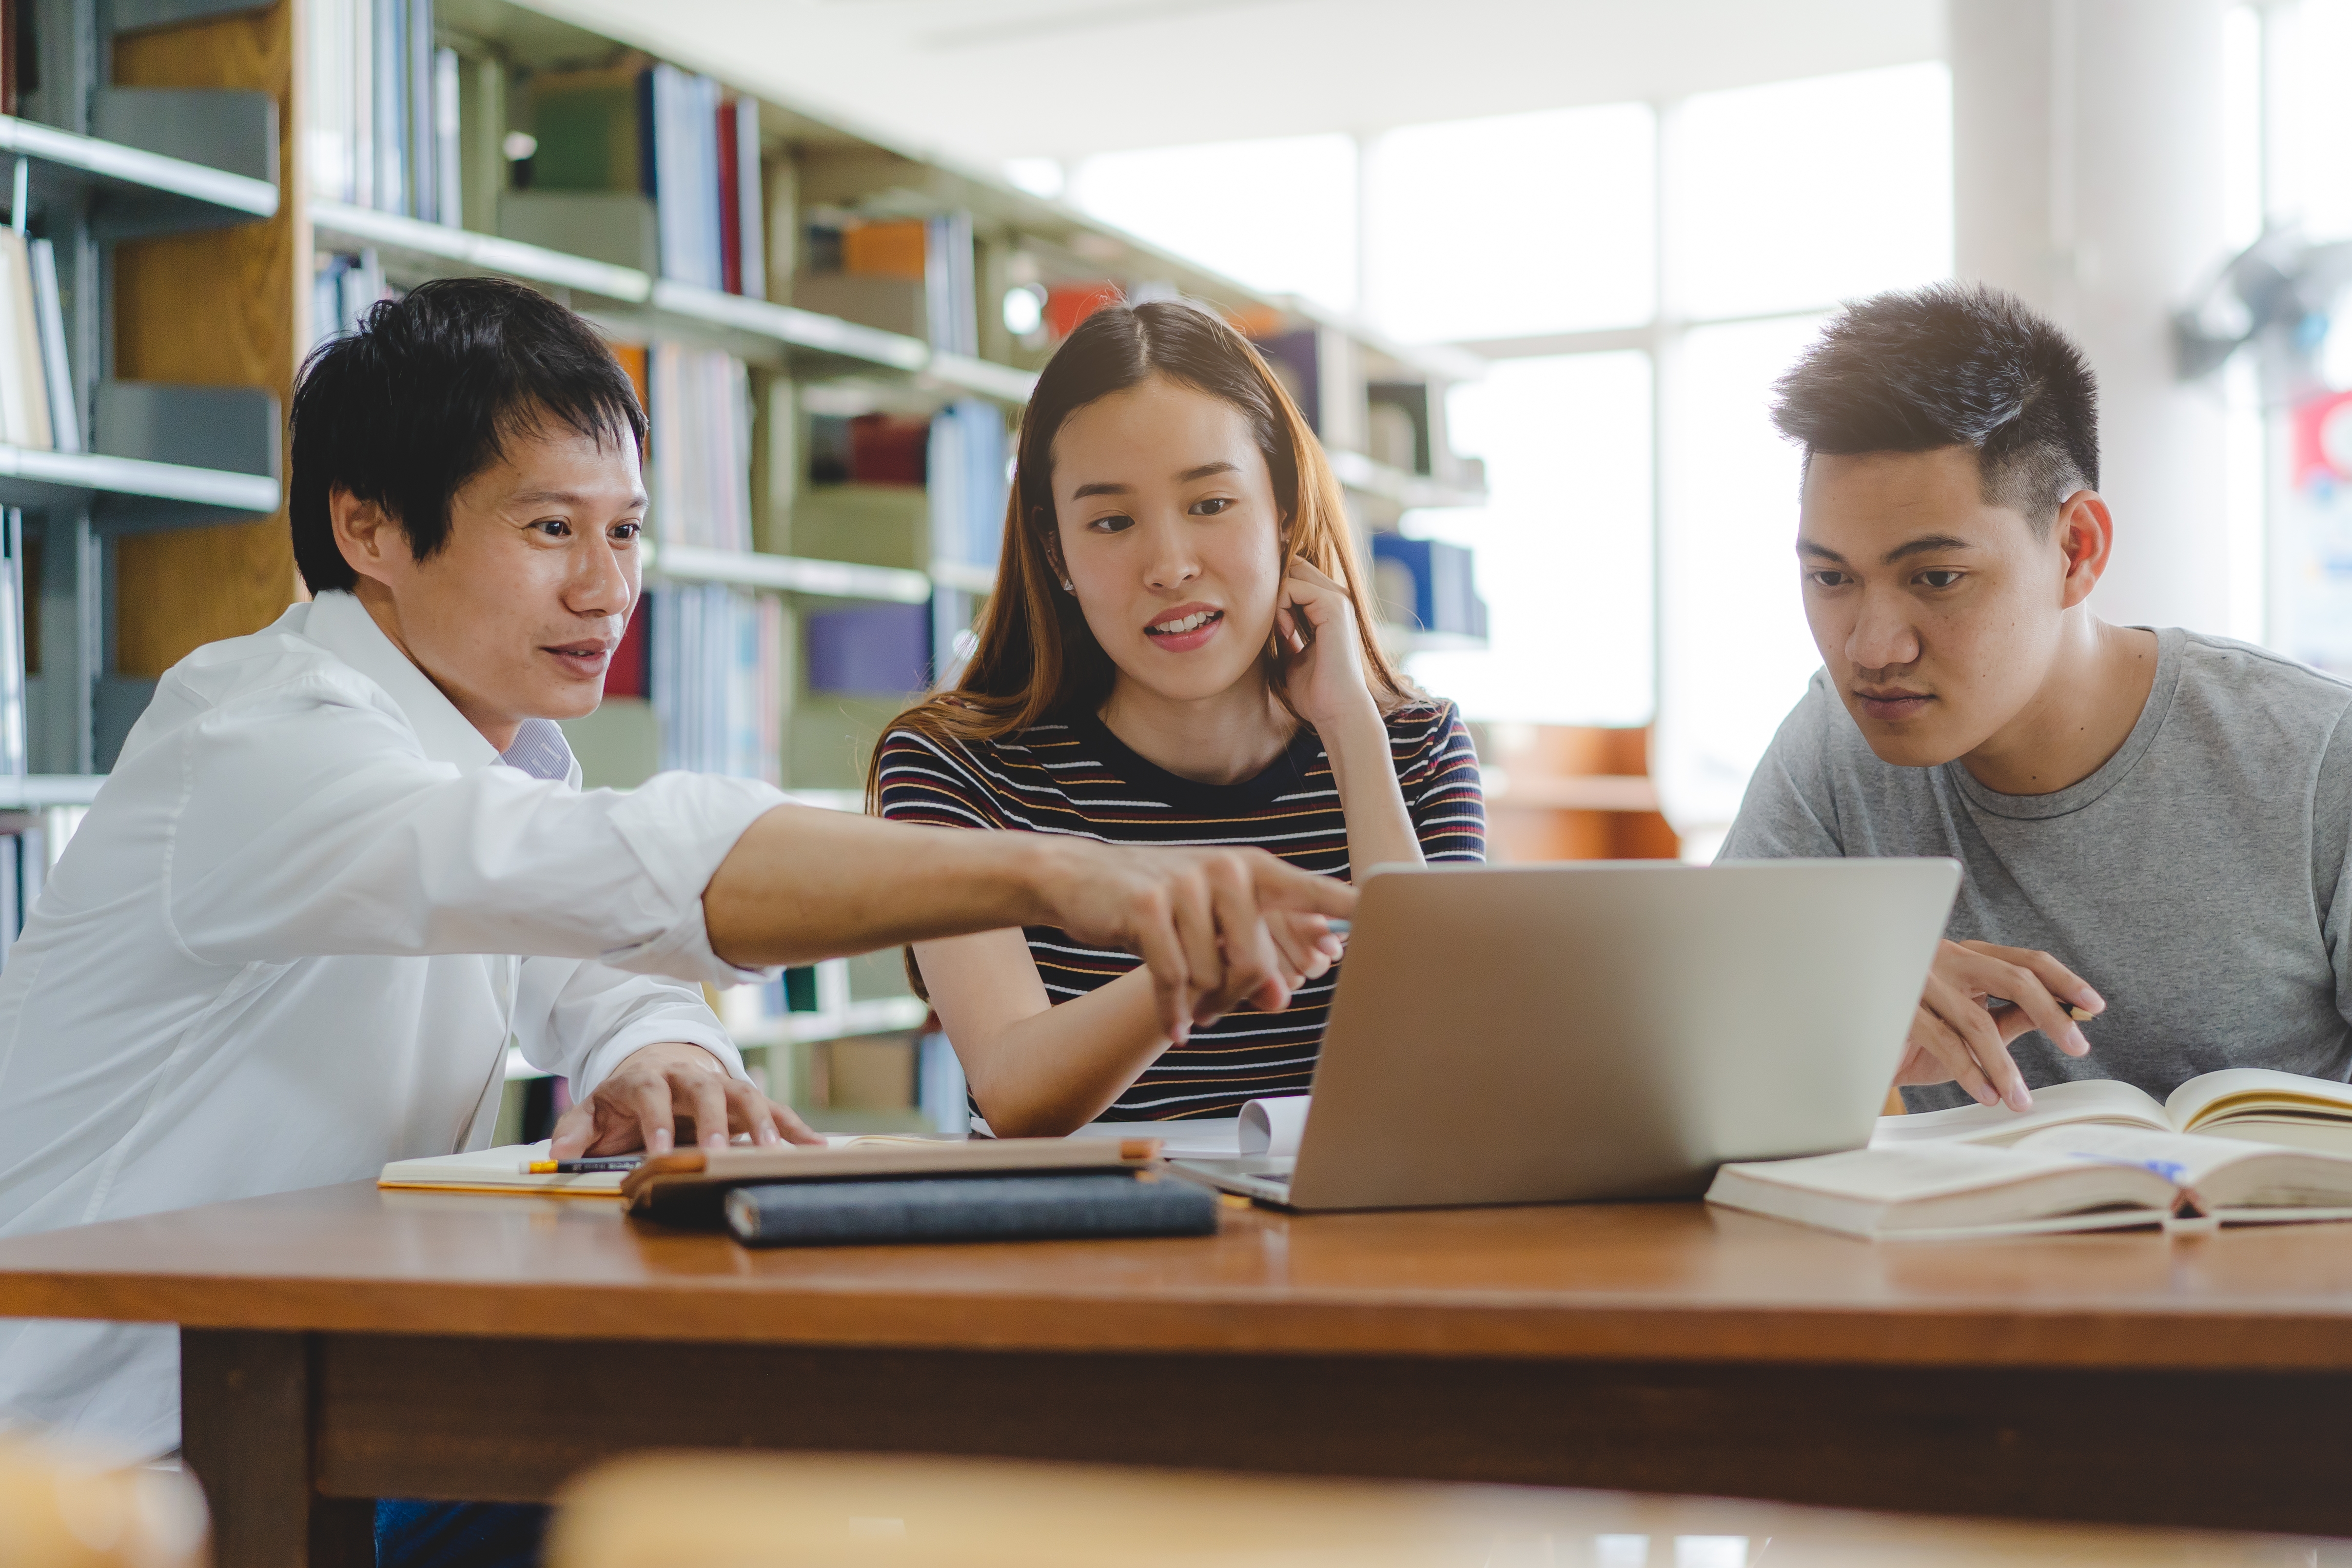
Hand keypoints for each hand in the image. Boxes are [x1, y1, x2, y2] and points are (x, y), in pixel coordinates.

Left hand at [550, 1040, 821, 1156]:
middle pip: (704, 1089)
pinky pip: (774, 1109)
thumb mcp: (594, 1109)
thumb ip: (575, 1130)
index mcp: (648, 1078)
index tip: (659, 1153)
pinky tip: (816, 1148)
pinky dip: (795, 1127)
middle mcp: (690, 1076)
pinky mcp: (745, 1098)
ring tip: (771, 1153)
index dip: (655, 1121)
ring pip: (745, 1094)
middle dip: (713, 1121)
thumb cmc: (625, 1098)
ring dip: (760, 1123)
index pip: (651, 1093)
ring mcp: (722, 1084)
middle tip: (717, 1154)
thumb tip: (557, 1156)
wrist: (659, 1063)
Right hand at [1032, 840, 1354, 1042]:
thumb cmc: (1159, 902)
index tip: (1385, 918)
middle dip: (1235, 999)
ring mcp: (1185, 885)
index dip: (1348, 909)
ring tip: (1189, 1008)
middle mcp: (1226, 871)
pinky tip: (1175, 1028)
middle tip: (1216, 1012)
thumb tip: (1282, 999)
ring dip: (1201, 1005)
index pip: (1311, 891)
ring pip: (1213, 975)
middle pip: (1254, 961)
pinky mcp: (1147, 908)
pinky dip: (1173, 1012)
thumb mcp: (1210, 924)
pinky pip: (1173, 979)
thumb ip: (1252, 956)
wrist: (1082, 879)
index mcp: (1252, 870)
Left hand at [1275, 558, 1379, 729]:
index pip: (1297, 575)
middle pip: (1293, 566)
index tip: (1270, 623)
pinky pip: (1291, 587)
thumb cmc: (1315, 692)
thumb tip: (1265, 618)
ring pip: (1291, 572)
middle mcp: (1337, 598)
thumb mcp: (1293, 656)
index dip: (1275, 590)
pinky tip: (1284, 632)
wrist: (1336, 710)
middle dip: (1273, 589)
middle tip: (1271, 623)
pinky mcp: (1333, 606)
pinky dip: (1279, 608)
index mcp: (1330, 608)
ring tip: (1280, 631)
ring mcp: (1338, 599)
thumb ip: (1286, 633)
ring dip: (1275, 600)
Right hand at [1893, 940, 2104, 1111]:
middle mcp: (1946, 958)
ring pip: (1979, 1021)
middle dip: (2052, 1015)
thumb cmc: (1916, 1037)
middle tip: (2078, 1046)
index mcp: (1968, 956)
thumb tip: (2062, 1013)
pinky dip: (1971, 1073)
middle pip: (2014, 978)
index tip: (2094, 1006)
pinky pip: (1945, 1043)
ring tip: (2021, 1100)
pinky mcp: (1899, 1010)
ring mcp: (1920, 980)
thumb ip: (2013, 1015)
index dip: (2065, 981)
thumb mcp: (1973, 1025)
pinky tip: (1988, 1096)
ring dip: (2007, 1067)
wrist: (1855, 1046)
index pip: (2027, 961)